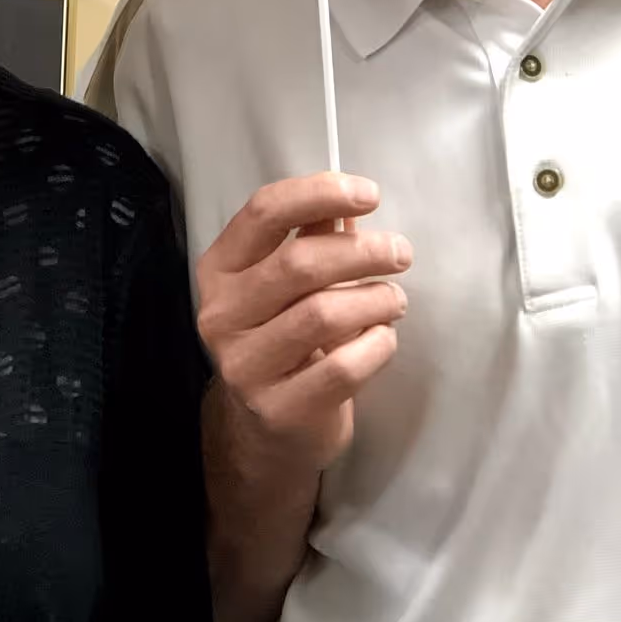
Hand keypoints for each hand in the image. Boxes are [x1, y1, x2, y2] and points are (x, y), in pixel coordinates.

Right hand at [196, 173, 410, 475]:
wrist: (269, 427)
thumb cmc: (286, 337)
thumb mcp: (287, 283)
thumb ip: (313, 237)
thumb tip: (349, 200)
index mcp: (220, 269)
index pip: (263, 213)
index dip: (319, 194)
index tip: (369, 193)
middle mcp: (221, 315)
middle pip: (297, 264)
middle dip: (363, 252)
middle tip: (400, 253)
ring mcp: (244, 366)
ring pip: (323, 314)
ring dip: (375, 300)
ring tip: (394, 300)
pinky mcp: (278, 410)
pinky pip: (343, 367)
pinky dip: (377, 346)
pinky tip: (383, 339)